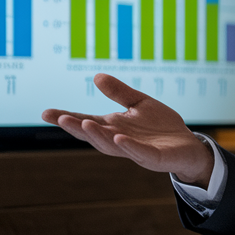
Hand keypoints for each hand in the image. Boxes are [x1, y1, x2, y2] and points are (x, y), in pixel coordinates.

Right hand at [41, 73, 212, 186]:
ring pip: (112, 145)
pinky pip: (140, 153)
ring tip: (84, 124)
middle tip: (61, 119)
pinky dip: (129, 146)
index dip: (67, 118)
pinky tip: (119, 137)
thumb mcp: (140, 103)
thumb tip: (96, 76)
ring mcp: (136, 150)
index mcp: (114, 127)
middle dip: (76, 128)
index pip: (86, 122)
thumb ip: (119, 92)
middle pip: (94, 135)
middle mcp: (120, 140)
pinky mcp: (154, 158)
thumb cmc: (162, 127)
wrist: (189, 146)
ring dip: (98, 136)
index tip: (45, 113)